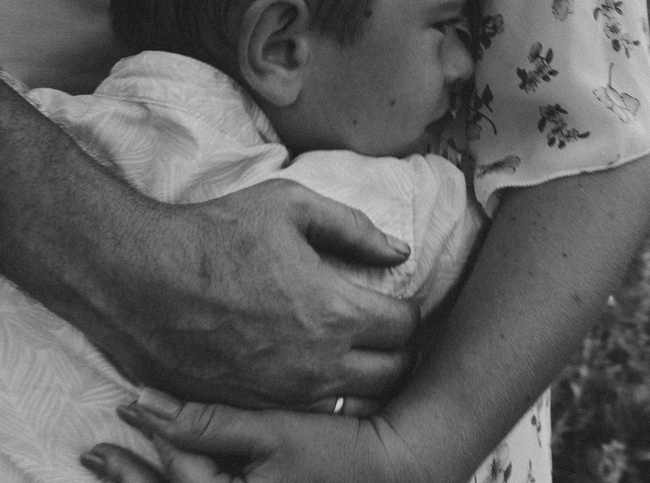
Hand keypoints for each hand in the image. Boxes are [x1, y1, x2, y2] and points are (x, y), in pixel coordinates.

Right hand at [0, 83, 416, 406]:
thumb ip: (353, 228)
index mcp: (335, 312)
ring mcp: (285, 395)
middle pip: (393, 374)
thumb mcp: (291, 206)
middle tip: (381, 329)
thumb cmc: (217, 235)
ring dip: (366, 379)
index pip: (405, 327)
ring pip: (357, 405)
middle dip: (398, 350)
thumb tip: (398, 250)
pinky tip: (310, 370)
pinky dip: (324, 398)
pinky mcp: (252, 409)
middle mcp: (318, 364)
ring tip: (354, 352)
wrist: (141, 278)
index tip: (396, 301)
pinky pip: (312, 417)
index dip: (408, 311)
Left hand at [81, 397, 429, 482]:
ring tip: (112, 464)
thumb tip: (145, 405)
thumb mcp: (272, 433)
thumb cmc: (336, 448)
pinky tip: (169, 470)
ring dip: (149, 482)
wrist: (393, 468)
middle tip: (95, 455)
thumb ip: (209, 425)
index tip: (114, 425)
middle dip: (131, 481)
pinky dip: (183, 481)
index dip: (138, 459)